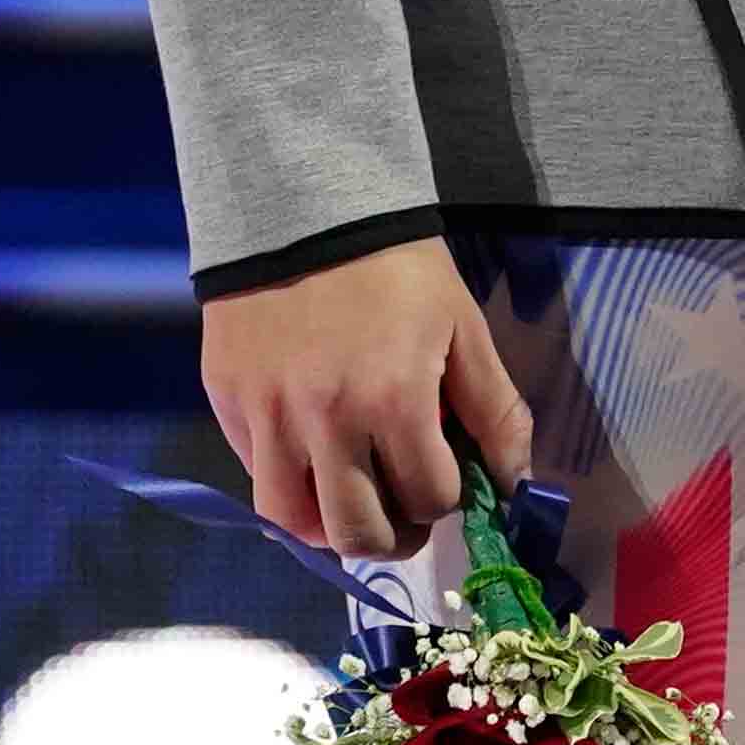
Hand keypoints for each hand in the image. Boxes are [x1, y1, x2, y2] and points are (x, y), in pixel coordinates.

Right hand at [199, 232, 534, 559]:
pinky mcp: (229, 405)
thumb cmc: (396, 268)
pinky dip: (289, 487)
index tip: (449, 479)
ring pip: (295, 524)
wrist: (305, 207)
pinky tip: (314, 462)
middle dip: (394, 538)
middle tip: (405, 515)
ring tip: (354, 501)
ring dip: (332, 528)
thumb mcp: (463, 326)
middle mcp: (326, 421)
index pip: (430, 498)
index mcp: (394, 399)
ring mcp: (269, 418)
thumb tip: (515, 481)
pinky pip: (257, 479)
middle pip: (359, 533)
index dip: (449, 499)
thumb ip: (494, 410)